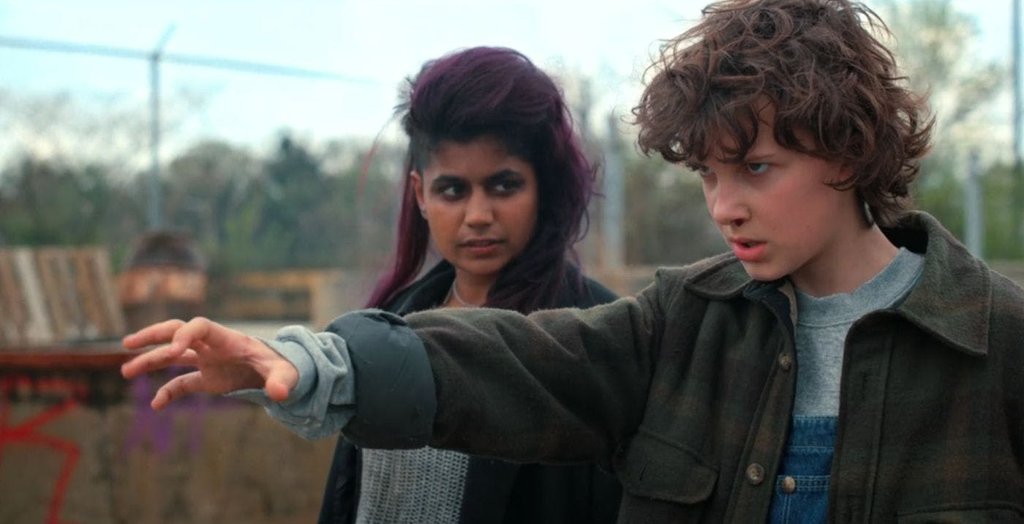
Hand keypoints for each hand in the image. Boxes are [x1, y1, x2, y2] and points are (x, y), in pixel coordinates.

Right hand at [120, 317, 298, 409]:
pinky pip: (182, 384)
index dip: (185, 334)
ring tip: (125, 372)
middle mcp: (212, 346)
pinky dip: (168, 393)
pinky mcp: (208, 378)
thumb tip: (279, 395)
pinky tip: (155, 405)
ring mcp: (208, 361)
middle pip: (177, 331)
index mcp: (228, 339)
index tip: (174, 350)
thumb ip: (281, 380)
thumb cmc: (283, 366)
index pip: (200, 326)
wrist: (281, 371)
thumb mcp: (286, 372)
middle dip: (153, 335)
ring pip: (172, 356)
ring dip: (149, 361)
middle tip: (128, 343)